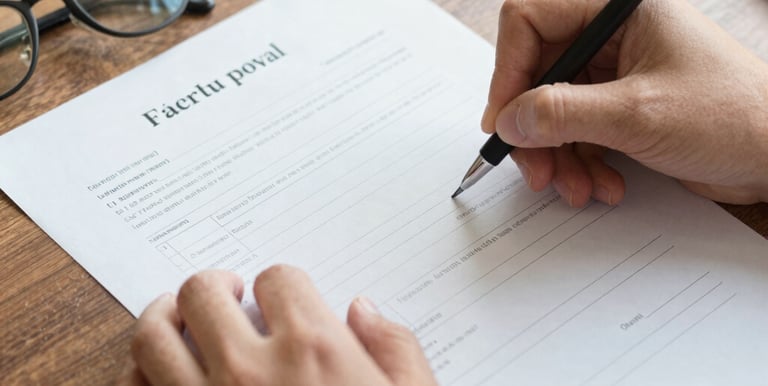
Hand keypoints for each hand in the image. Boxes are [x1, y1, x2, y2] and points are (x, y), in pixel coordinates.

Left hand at [120, 267, 435, 385]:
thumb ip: (396, 349)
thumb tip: (363, 311)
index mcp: (315, 352)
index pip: (278, 279)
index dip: (281, 284)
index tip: (283, 298)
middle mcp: (249, 371)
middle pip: (203, 292)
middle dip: (216, 286)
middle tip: (228, 295)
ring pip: (153, 335)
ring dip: (165, 317)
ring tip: (182, 319)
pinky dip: (138, 374)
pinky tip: (160, 374)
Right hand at [482, 0, 767, 205]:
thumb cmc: (735, 116)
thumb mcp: (638, 114)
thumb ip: (563, 113)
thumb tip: (508, 121)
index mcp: (619, 9)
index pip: (531, 20)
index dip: (509, 71)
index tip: (504, 120)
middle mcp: (612, 35)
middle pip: (537, 73)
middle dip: (535, 129)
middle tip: (537, 169)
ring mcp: (615, 72)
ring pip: (551, 109)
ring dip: (557, 156)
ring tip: (577, 188)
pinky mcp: (619, 106)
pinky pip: (574, 132)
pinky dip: (579, 164)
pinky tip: (601, 185)